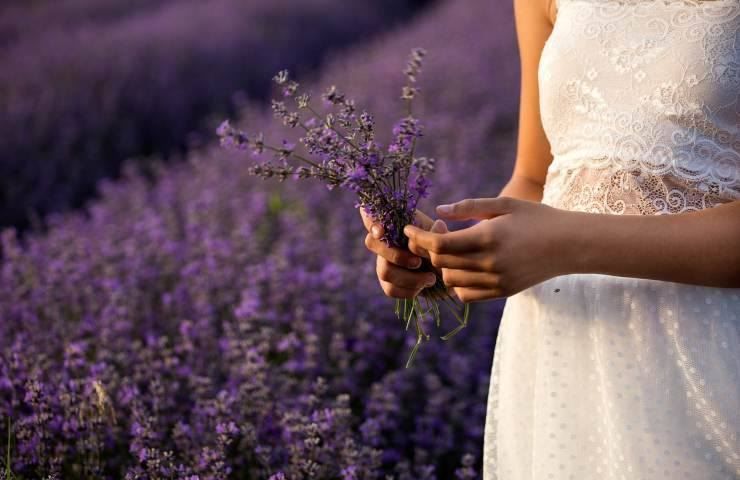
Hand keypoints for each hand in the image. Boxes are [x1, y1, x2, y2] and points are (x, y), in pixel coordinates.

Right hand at [360, 208, 440, 298]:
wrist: (448, 271)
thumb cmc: (441, 248)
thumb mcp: (442, 236)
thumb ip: (439, 232)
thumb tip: (438, 225)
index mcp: (395, 224)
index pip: (370, 216)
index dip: (370, 222)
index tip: (381, 231)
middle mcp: (384, 242)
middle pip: (372, 244)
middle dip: (396, 255)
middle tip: (418, 262)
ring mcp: (383, 262)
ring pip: (384, 270)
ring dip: (409, 278)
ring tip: (430, 278)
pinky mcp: (388, 283)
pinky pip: (390, 289)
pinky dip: (409, 290)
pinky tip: (423, 287)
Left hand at [403, 197, 571, 301]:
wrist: (569, 245)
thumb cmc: (536, 218)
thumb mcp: (504, 204)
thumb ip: (469, 207)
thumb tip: (439, 211)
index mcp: (488, 238)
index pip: (440, 244)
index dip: (419, 237)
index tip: (409, 229)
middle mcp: (490, 263)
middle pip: (441, 263)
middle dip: (429, 248)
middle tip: (438, 232)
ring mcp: (496, 281)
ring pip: (450, 281)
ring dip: (443, 266)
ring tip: (452, 249)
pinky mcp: (502, 292)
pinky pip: (465, 294)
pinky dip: (457, 283)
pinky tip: (464, 267)